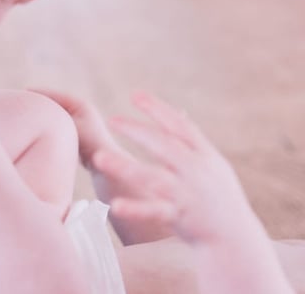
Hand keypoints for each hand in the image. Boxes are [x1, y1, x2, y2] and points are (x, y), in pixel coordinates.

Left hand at [93, 92, 261, 246]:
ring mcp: (187, 194)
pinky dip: (135, 208)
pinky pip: (154, 212)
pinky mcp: (180, 217)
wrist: (237, 240)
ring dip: (125, 167)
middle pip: (164, 146)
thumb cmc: (222, 198)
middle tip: (111, 119)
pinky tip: (114, 205)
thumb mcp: (214, 165)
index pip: (180, 126)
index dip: (158, 109)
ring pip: (153, 178)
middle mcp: (197, 172)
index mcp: (205, 156)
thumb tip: (179, 112)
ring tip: (98, 158)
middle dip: (137, 131)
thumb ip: (194, 141)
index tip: (135, 95)